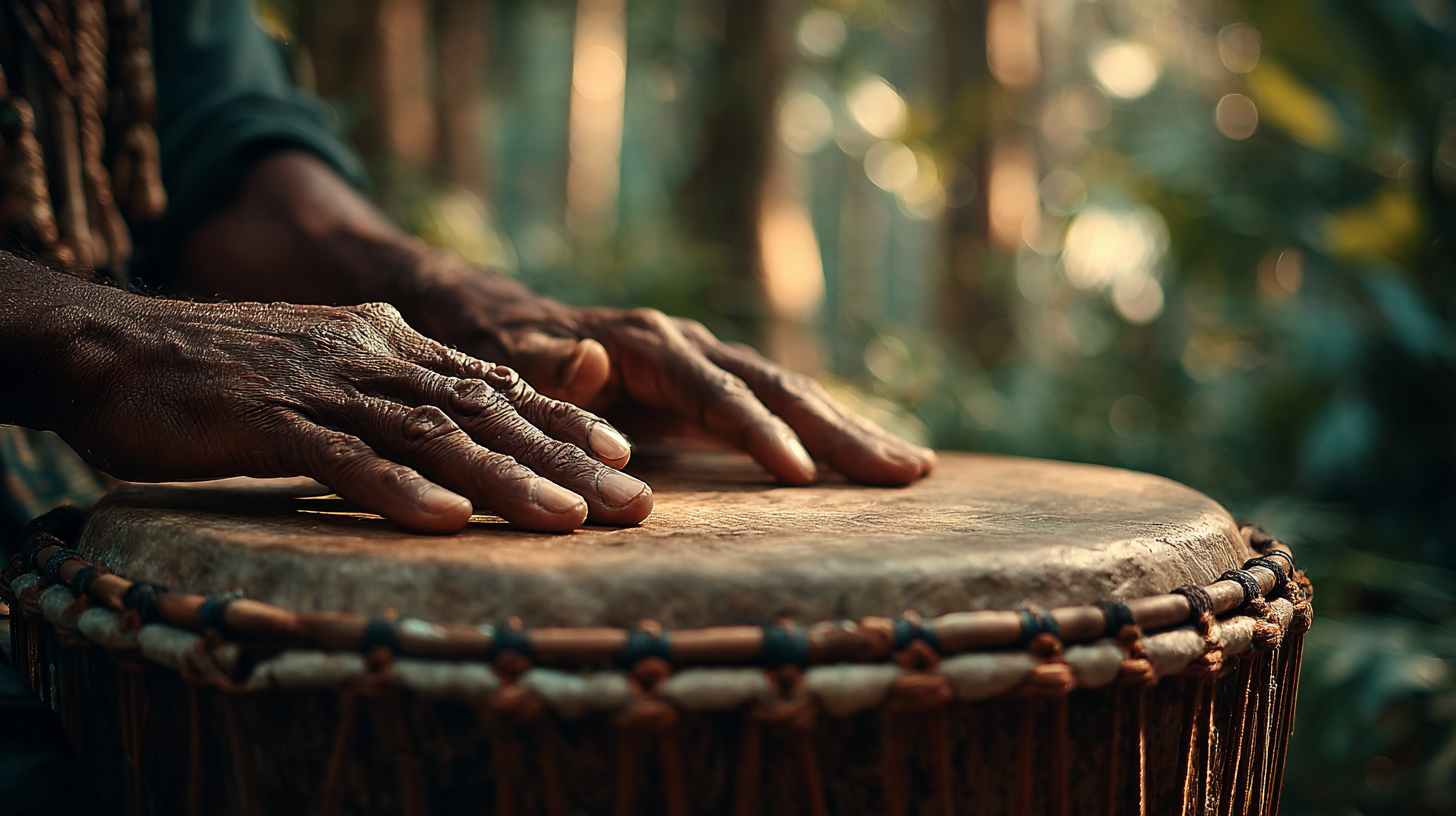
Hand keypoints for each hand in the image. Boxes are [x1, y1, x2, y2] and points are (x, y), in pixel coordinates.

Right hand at [57, 296, 652, 532]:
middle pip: (486, 413)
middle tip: (635, 503)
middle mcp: (372, 359)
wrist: (117, 348)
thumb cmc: (229, 376)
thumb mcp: (332, 371)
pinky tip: (447, 522)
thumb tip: (458, 426)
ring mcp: (323, 388)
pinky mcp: (268, 421)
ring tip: (569, 520)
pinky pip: (343, 460)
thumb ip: (394, 392)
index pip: (495, 384)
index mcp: (390, 346)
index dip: (563, 417)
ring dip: (506, 480)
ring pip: (433, 436)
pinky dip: (397, 492)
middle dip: (566, 461)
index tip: (623, 453)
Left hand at [406, 266, 934, 485]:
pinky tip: (863, 459)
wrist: (491, 318)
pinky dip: (823, 432)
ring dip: (850, 431)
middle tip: (905, 471)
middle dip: (841, 431)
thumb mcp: (505, 356)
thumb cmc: (494, 347)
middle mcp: (686, 346)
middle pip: (777, 387)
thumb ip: (543, 365)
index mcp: (645, 344)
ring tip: (912, 468)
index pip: (715, 391)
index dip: (757, 431)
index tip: (800, 475)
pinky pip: (776, 407)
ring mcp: (702, 362)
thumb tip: (587, 358)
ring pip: (791, 394)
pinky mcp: (706, 385)